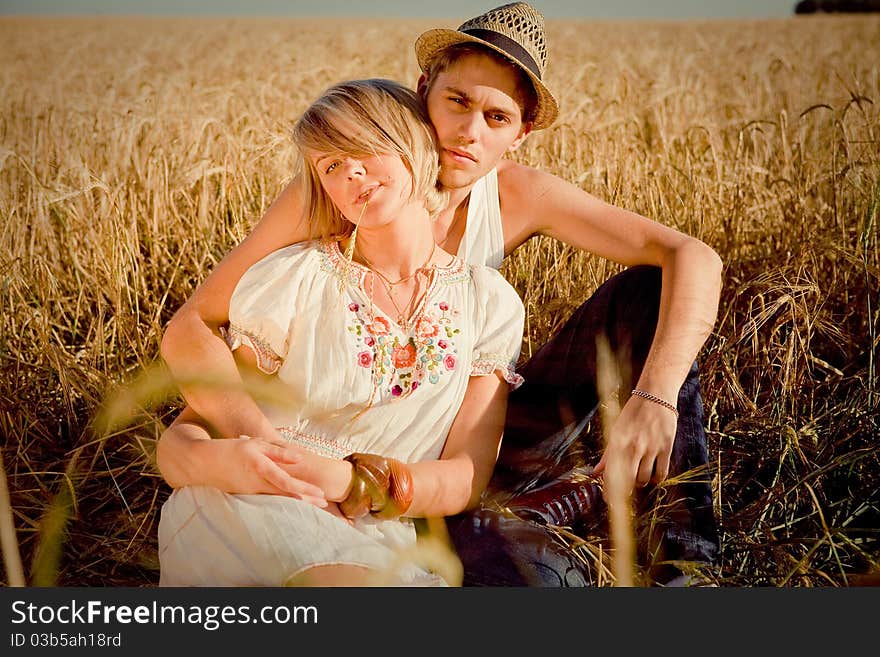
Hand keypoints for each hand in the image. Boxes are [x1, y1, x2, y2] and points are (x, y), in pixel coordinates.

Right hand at [208, 435, 327, 506]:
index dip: (304, 489)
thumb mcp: (256, 444)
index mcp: (260, 468)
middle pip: (286, 495)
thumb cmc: (231, 449)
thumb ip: (278, 451)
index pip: (286, 482)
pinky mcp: (246, 497)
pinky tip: (294, 504)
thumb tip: (300, 458)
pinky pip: (268, 501)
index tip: (320, 494)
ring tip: (314, 506)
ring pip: (278, 501)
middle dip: (306, 500)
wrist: (202, 464)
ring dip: (297, 503)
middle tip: (325, 504)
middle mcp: (257, 484)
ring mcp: (251, 493)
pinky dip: (282, 503)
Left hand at [593, 394, 677, 496]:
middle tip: (623, 499)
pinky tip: (654, 477)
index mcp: (618, 442)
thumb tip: (597, 471)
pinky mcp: (666, 446)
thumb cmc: (633, 413)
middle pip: (628, 480)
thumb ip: (608, 454)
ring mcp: (651, 447)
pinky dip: (657, 479)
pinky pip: (662, 472)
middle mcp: (633, 446)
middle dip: (624, 493)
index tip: (609, 502)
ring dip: (640, 482)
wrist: (655, 395)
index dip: (610, 491)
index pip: (612, 473)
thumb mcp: (616, 430)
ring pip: (645, 479)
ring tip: (639, 478)